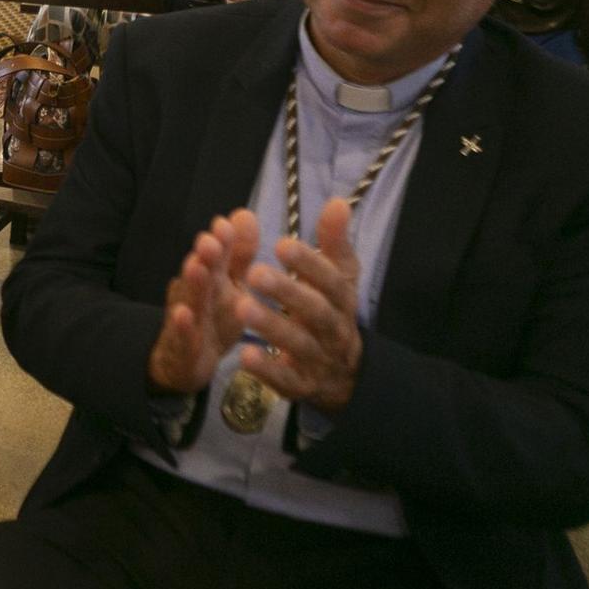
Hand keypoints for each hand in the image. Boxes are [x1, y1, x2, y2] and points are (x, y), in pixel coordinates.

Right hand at [147, 211, 257, 394]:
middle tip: (210, 240)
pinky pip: (183, 337)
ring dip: (193, 284)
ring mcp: (188, 320)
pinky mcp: (183, 348)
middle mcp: (198, 294)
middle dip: (206, 257)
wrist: (183, 363)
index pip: (219, 256)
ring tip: (196, 267)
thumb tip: (244, 214)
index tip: (225, 224)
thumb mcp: (230, 287)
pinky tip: (182, 314)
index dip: (222, 241)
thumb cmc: (212, 317)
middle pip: (202, 273)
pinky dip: (182, 326)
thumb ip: (239, 254)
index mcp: (214, 279)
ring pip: (191, 300)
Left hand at [236, 198, 364, 414]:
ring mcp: (320, 360)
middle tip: (254, 272)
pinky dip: (268, 370)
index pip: (332, 281)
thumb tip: (337, 202)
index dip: (310, 263)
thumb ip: (334, 243)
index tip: (281, 244)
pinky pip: (287, 381)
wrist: (346, 375)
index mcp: (342, 301)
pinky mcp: (303, 386)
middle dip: (287, 292)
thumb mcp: (339, 278)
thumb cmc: (333, 312)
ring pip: (299, 344)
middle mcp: (334, 330)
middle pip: (316, 312)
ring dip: (272, 327)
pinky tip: (245, 356)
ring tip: (242, 307)